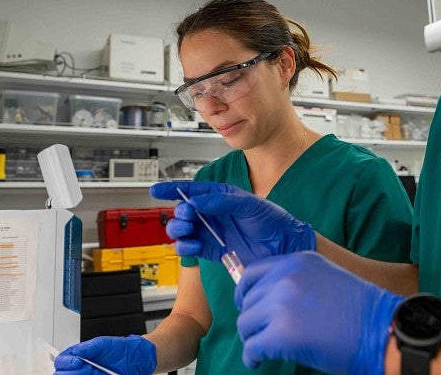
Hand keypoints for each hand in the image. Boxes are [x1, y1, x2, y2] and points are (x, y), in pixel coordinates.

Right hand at [54, 335, 155, 374]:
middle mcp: (80, 368)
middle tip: (86, 367)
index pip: (62, 361)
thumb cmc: (120, 348)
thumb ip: (87, 348)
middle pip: (62, 374)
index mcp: (78, 356)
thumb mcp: (102, 343)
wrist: (135, 358)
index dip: (65, 363)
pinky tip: (97, 374)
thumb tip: (75, 352)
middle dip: (72, 372)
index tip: (76, 361)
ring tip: (93, 371)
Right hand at [150, 181, 314, 264]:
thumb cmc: (273, 221)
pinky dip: (185, 246)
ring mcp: (211, 232)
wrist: (283, 247)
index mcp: (221, 197)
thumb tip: (197, 200)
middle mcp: (213, 214)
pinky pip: (190, 248)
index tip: (157, 190)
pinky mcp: (212, 251)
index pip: (192, 190)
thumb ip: (222, 201)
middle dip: (180, 212)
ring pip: (183, 230)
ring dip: (178, 229)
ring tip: (187, 229)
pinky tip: (192, 245)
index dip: (173, 189)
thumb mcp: (249, 205)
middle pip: (184, 211)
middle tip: (188, 215)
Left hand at [234, 251, 402, 374]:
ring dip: (252, 338)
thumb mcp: (326, 278)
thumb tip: (270, 301)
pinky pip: (252, 347)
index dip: (246, 293)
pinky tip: (259, 361)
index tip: (248, 306)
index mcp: (297, 261)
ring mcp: (281, 305)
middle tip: (261, 334)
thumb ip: (297, 282)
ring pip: (246, 324)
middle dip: (253, 320)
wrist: (382, 330)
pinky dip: (252, 357)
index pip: (253, 273)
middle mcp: (285, 278)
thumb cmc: (362, 312)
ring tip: (261, 349)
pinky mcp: (281, 334)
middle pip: (249, 301)